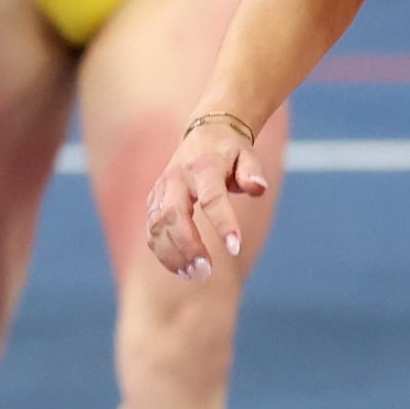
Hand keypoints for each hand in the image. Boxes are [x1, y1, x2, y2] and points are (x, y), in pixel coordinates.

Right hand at [142, 112, 274, 282]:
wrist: (204, 134)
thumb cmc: (230, 152)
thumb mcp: (247, 155)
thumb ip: (252, 172)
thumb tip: (257, 187)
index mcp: (204, 166)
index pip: (212, 196)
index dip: (223, 222)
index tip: (235, 247)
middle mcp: (177, 178)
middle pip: (174, 214)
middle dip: (187, 245)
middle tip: (205, 271)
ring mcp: (162, 190)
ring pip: (157, 225)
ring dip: (172, 254)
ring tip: (194, 274)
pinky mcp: (154, 201)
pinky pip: (152, 230)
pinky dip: (163, 252)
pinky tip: (181, 269)